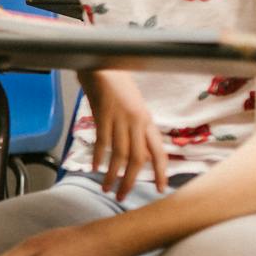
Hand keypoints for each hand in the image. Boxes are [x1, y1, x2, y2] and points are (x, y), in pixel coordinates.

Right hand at [83, 69, 167, 198]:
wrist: (103, 59)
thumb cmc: (117, 80)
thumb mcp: (133, 104)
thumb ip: (136, 125)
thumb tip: (136, 147)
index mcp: (147, 119)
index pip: (158, 152)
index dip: (161, 172)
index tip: (161, 189)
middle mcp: (137, 121)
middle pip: (139, 159)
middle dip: (132, 181)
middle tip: (123, 196)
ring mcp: (120, 119)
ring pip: (120, 155)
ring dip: (113, 175)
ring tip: (106, 188)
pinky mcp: (103, 115)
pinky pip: (101, 142)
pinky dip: (97, 157)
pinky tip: (93, 167)